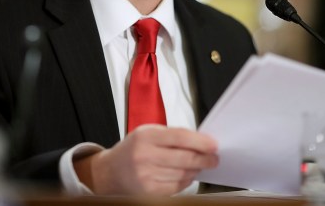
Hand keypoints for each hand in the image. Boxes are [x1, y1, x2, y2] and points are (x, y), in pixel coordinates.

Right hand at [74, 125, 217, 195]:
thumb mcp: (148, 133)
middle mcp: (144, 156)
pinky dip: (186, 180)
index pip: (180, 137)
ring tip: (199, 165)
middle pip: (184, 158)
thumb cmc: (134, 149)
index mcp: (146, 136)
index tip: (213, 145)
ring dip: (196, 170)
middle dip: (204, 159)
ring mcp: (146, 176)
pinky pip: (176, 187)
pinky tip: (187, 174)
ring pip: (183, 174)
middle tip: (214, 158)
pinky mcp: (149, 192)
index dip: (200, 141)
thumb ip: (172, 135)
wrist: (110, 172)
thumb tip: (200, 141)